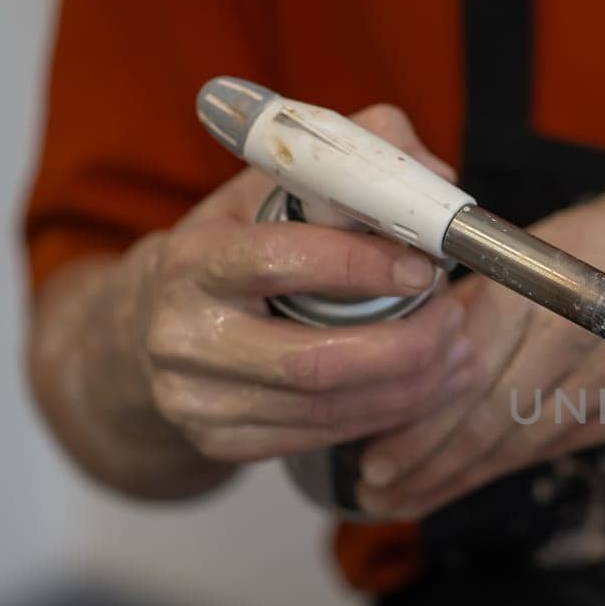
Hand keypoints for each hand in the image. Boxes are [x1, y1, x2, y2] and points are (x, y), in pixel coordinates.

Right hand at [106, 106, 472, 463]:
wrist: (148, 328)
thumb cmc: (232, 251)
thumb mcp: (269, 192)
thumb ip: (349, 162)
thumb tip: (433, 175)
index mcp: (192, 259)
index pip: (280, 261)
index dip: (362, 266)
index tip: (426, 266)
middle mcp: (183, 335)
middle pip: (315, 362)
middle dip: (406, 347)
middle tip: (454, 321)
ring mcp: (198, 399)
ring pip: (329, 409)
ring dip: (411, 387)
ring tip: (455, 355)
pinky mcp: (220, 443)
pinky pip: (322, 437)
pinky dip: (385, 415)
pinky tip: (423, 389)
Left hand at [355, 165, 604, 517]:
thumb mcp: (573, 233)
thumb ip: (505, 285)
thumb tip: (437, 334)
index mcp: (556, 283)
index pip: (467, 367)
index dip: (416, 420)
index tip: (372, 453)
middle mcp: (588, 339)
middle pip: (490, 416)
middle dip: (427, 462)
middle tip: (376, 491)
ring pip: (525, 440)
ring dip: (463, 475)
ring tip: (411, 497)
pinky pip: (568, 441)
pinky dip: (517, 463)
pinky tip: (482, 476)